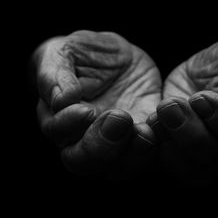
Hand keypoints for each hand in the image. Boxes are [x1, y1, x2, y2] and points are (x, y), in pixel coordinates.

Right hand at [34, 30, 160, 177]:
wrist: (118, 55)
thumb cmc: (82, 53)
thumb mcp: (65, 51)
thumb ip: (54, 73)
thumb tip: (61, 99)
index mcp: (60, 118)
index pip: (59, 133)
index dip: (70, 125)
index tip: (86, 110)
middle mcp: (85, 138)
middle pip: (85, 162)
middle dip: (102, 146)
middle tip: (119, 119)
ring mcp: (118, 142)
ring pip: (120, 166)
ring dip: (132, 152)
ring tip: (144, 131)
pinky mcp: (145, 135)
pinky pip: (151, 151)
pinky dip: (158, 142)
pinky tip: (163, 125)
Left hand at [147, 39, 217, 183]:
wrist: (192, 77)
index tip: (200, 98)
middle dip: (192, 130)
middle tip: (171, 104)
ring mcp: (217, 160)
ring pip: (198, 168)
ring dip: (175, 140)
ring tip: (162, 110)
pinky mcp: (191, 165)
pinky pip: (178, 170)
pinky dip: (163, 149)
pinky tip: (156, 124)